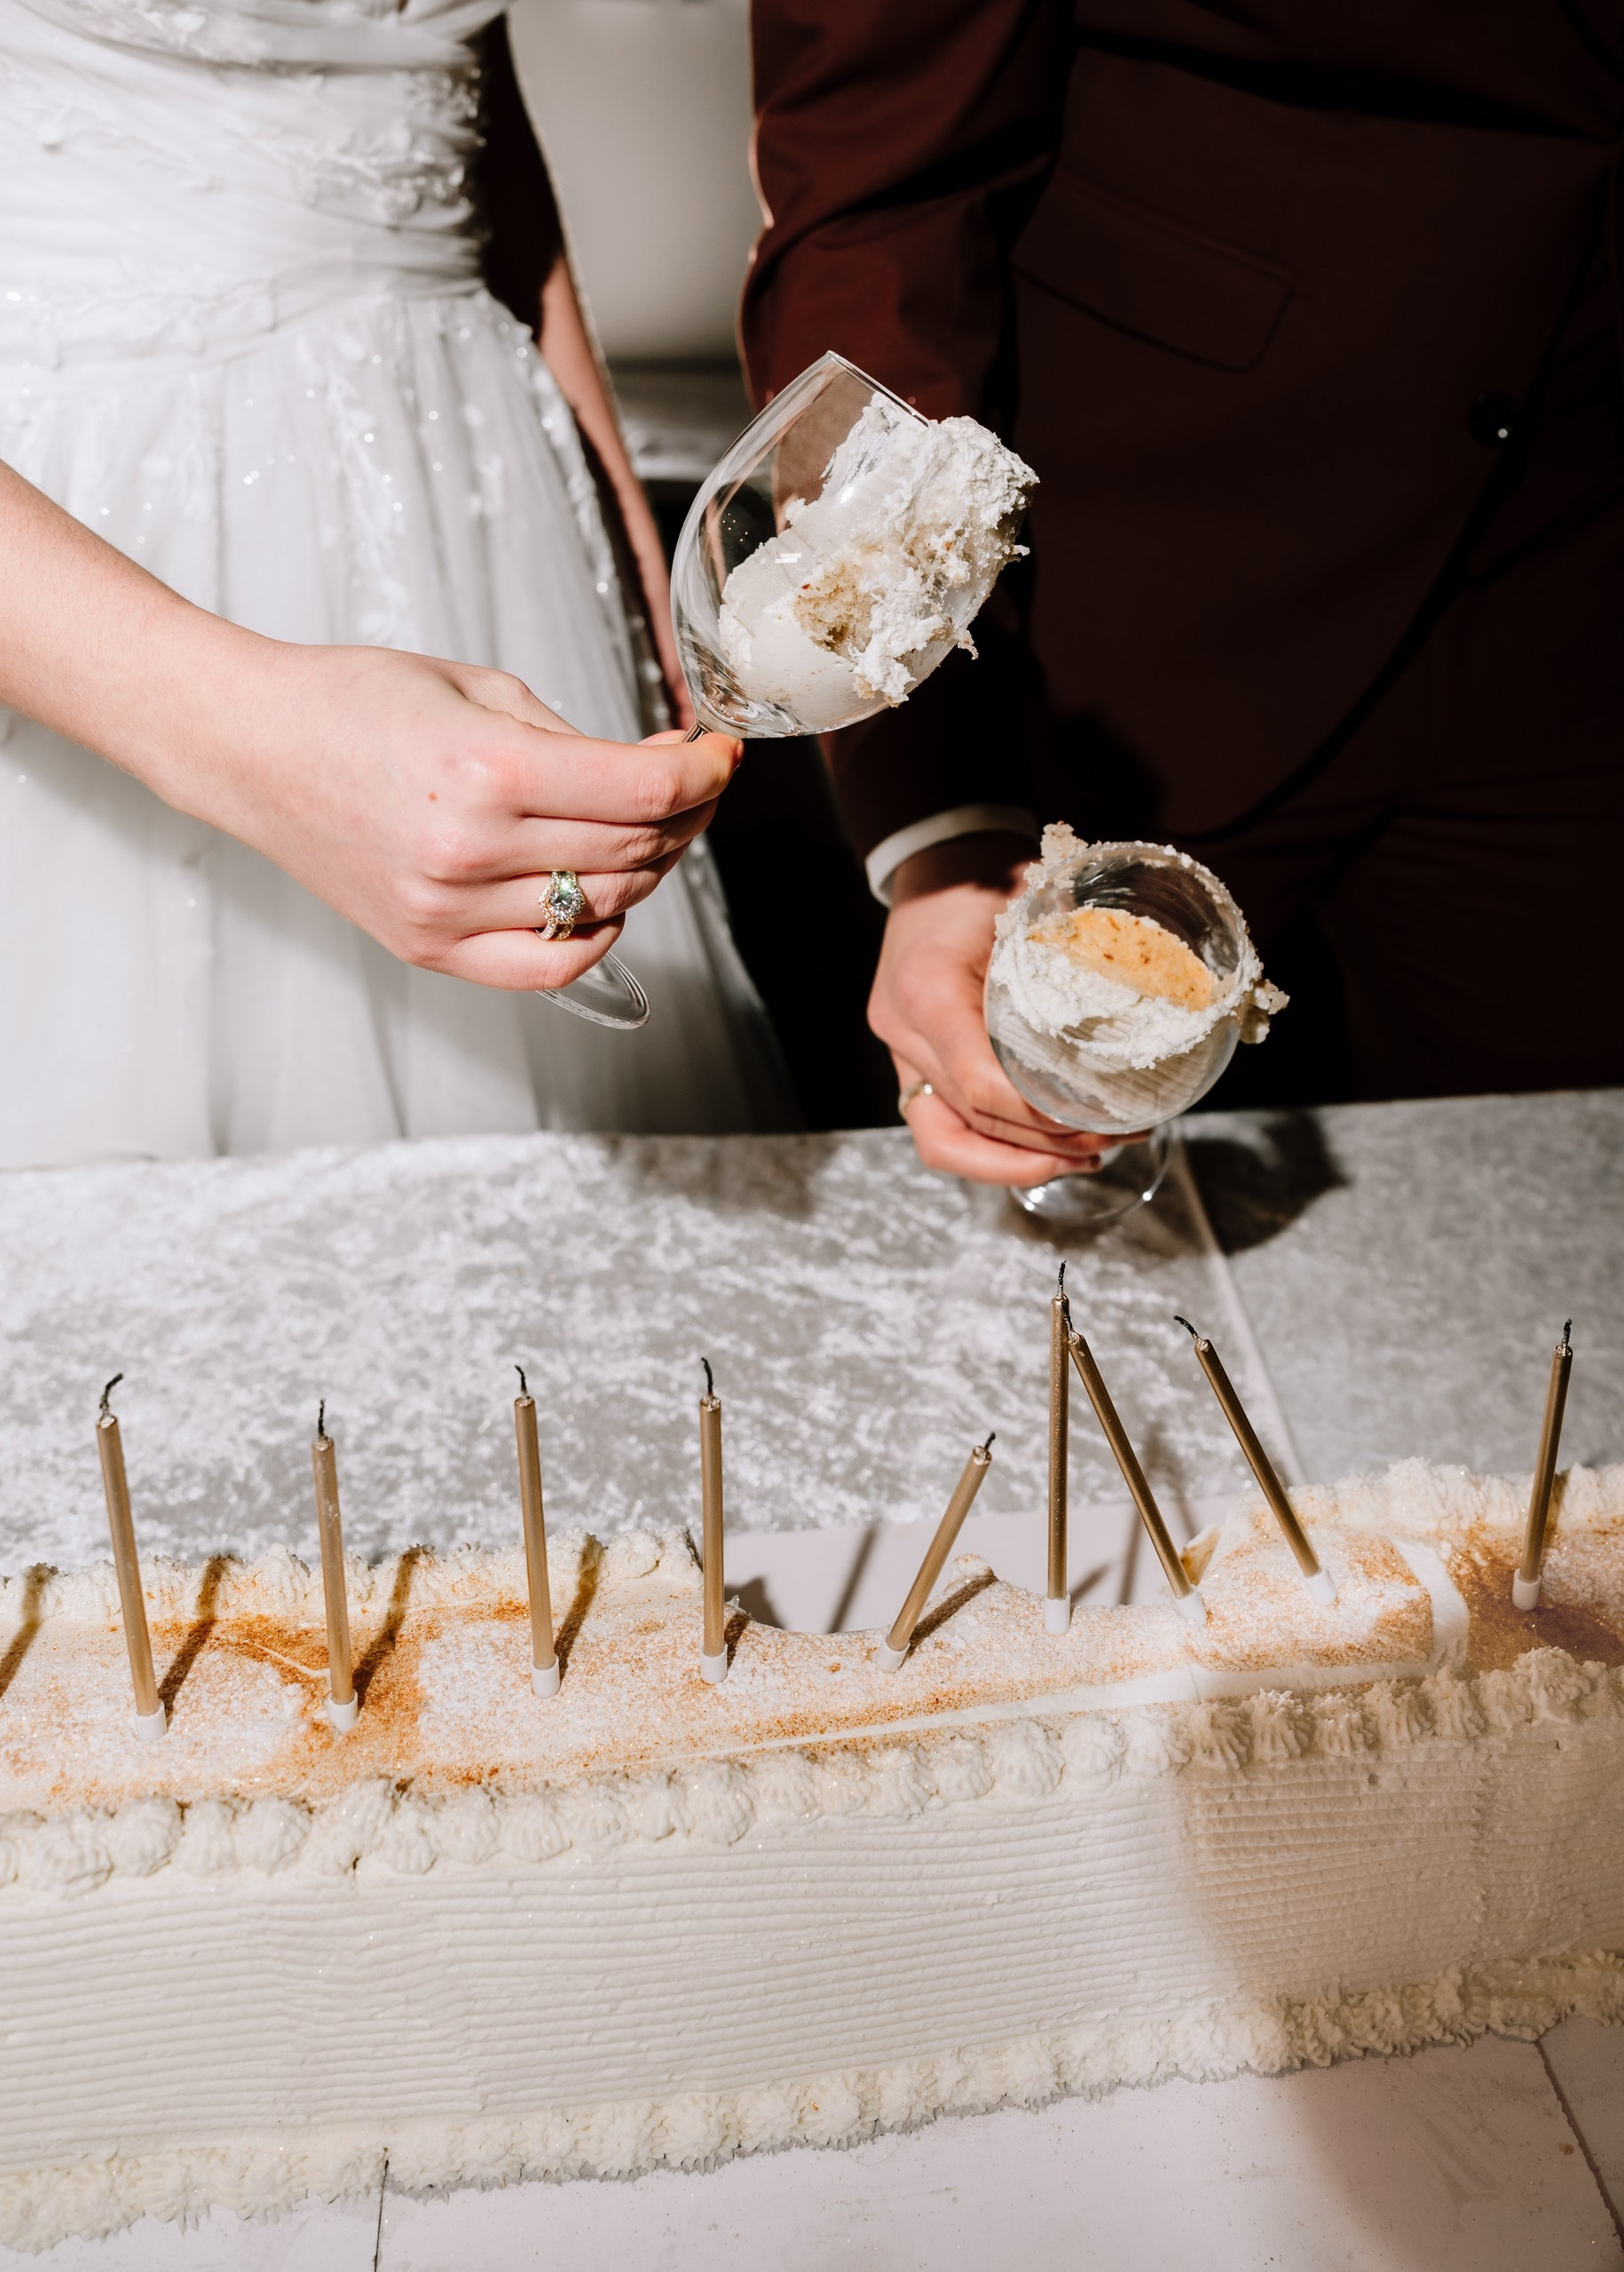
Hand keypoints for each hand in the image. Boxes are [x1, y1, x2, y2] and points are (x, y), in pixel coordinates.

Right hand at [142, 639, 735, 991]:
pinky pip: (551, 966)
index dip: (706, 772)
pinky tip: (603, 897)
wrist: (251, 748)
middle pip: (637, 849)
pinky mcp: (430, 949)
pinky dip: (598, 934)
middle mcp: (472, 850)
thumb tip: (663, 766)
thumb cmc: (354, 702)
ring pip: (606, 905)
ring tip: (645, 827)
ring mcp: (450, 910)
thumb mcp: (478, 686)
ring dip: (649, 865)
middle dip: (686, 811)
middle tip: (690, 781)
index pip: (647, 789)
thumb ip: (574, 737)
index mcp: (489, 769)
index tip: (721, 753)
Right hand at [871, 834, 1138, 1183]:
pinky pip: (941, 1128)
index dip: (1037, 1115)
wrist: (934, 865)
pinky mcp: (913, 1063)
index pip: (979, 1082)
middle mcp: (903, 1030)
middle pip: (971, 1118)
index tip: (1096, 1119)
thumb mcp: (1028, 894)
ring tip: (1083, 1158)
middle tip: (1114, 1137)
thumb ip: (1070, 938)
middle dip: (1044, 1144)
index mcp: (926, 988)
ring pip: (945, 1139)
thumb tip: (1143, 976)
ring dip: (1014, 1164)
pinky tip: (1047, 1154)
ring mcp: (902, 1052)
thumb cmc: (980, 876)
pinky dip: (992, 1152)